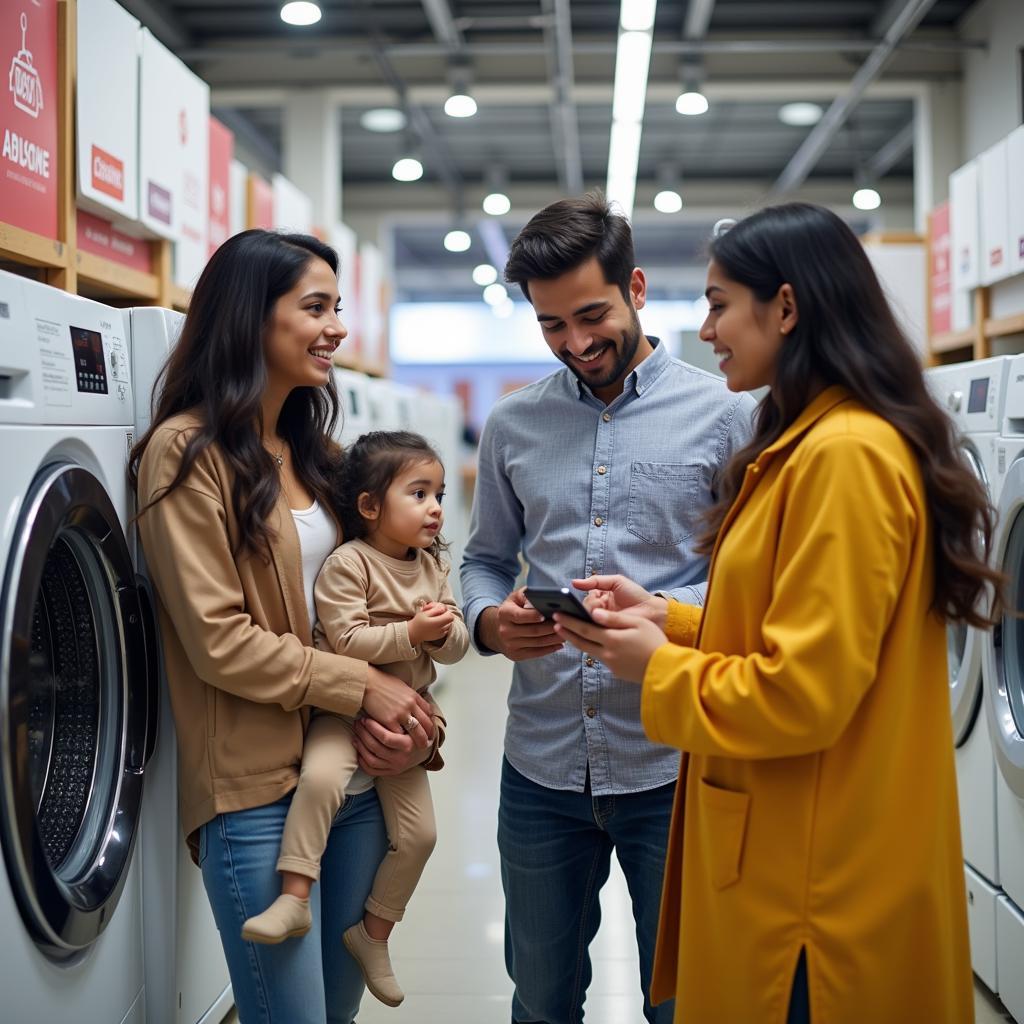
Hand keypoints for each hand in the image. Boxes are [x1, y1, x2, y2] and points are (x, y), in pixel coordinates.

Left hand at [354, 717, 435, 775]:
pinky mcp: (389, 772)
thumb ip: (407, 712)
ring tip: (356, 734)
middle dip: (364, 734)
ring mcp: (395, 766)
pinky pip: (372, 770)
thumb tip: (389, 695)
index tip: (365, 719)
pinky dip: (362, 761)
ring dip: (360, 745)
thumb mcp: (416, 721)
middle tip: (358, 723)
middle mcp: (402, 757)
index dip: (373, 728)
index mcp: (409, 744)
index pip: (386, 737)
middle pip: (376, 747)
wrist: (424, 751)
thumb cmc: (417, 731)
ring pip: (371, 758)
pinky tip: (358, 749)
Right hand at [361, 666, 434, 747]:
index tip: (428, 730)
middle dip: (428, 736)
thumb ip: (410, 697)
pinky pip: (399, 735)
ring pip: (416, 732)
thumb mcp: (401, 687)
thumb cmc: (382, 683)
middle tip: (427, 743)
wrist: (367, 683)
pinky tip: (399, 744)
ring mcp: (401, 713)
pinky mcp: (389, 720)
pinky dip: (399, 740)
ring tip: (417, 747)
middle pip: (426, 724)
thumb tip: (415, 705)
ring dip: (418, 741)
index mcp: (414, 696)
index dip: (430, 723)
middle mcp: (410, 705)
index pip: (429, 712)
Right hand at [408, 602, 454, 645]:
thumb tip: (444, 608)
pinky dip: (443, 626)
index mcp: (437, 623)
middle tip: (436, 614)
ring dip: (444, 620)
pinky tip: (436, 624)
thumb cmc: (418, 622)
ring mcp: (441, 634)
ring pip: (449, 624)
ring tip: (435, 619)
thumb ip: (436, 609)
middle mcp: (441, 629)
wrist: (413, 633)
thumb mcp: (425, 612)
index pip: (450, 616)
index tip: (440, 610)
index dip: (446, 611)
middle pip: (450, 620)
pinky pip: (446, 629)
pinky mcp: (440, 636)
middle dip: (445, 615)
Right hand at [479, 588, 561, 661]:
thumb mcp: (515, 598)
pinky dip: (549, 649)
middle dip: (551, 628)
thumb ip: (527, 594)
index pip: (520, 616)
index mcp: (504, 614)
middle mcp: (505, 631)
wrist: (497, 629)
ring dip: (553, 639)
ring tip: (566, 633)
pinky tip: (559, 644)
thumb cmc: (512, 610)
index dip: (534, 616)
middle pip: (533, 631)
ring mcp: (510, 645)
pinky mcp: (516, 655)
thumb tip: (543, 596)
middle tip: (566, 624)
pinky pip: (536, 653)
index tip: (548, 614)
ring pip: (537, 643)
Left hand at [553, 607, 667, 682]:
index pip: (584, 628)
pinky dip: (593, 650)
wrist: (667, 670)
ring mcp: (611, 665)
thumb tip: (593, 613)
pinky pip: (601, 658)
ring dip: (577, 642)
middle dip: (567, 633)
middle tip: (554, 624)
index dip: (569, 622)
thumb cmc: (655, 642)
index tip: (557, 615)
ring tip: (569, 634)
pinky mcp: (616, 672)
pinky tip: (592, 645)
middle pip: (581, 642)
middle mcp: (607, 654)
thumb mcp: (637, 624)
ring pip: (589, 651)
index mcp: (612, 639)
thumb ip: (614, 618)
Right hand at [573, 574, 668, 628]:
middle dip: (589, 606)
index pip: (587, 598)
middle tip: (598, 606)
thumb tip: (574, 582)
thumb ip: (596, 581)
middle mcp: (600, 610)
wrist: (650, 611)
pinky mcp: (605, 632)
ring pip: (587, 618)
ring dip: (590, 615)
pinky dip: (593, 625)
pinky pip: (593, 629)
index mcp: (601, 598)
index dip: (588, 598)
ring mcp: (602, 622)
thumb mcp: (616, 582)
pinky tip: (597, 622)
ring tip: (598, 614)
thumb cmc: (636, 595)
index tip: (594, 597)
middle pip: (585, 608)